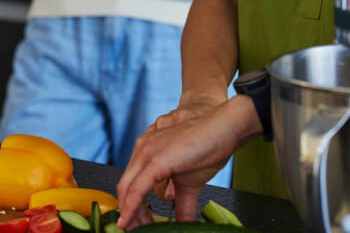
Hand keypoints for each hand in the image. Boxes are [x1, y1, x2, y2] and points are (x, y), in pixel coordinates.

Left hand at [116, 99, 251, 227]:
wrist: (224, 128)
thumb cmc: (209, 147)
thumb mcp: (190, 182)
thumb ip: (182, 203)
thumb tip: (184, 225)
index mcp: (146, 149)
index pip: (130, 182)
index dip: (130, 205)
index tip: (136, 223)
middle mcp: (142, 148)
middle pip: (124, 187)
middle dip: (128, 212)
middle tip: (135, 230)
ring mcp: (146, 152)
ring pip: (127, 189)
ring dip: (130, 214)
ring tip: (139, 230)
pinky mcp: (155, 161)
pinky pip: (136, 189)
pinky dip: (132, 208)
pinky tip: (132, 221)